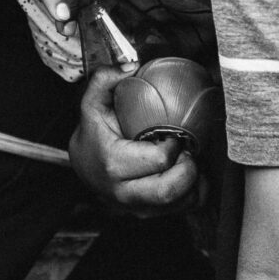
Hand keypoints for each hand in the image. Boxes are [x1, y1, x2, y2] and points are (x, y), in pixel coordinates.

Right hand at [70, 68, 198, 215]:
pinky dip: (195, 192)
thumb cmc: (93, 135)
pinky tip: (186, 173)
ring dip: (194, 180)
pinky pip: (185, 208)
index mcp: (114, 165)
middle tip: (188, 150)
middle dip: (189, 168)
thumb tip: (131, 65)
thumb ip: (105, 79)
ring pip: (182, 203)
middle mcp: (125, 193)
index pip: (160, 160)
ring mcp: (138, 208)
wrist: (84, 167)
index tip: (174, 133)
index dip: (175, 143)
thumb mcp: (92, 104)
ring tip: (187, 160)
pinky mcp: (150, 214)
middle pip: (171, 190)